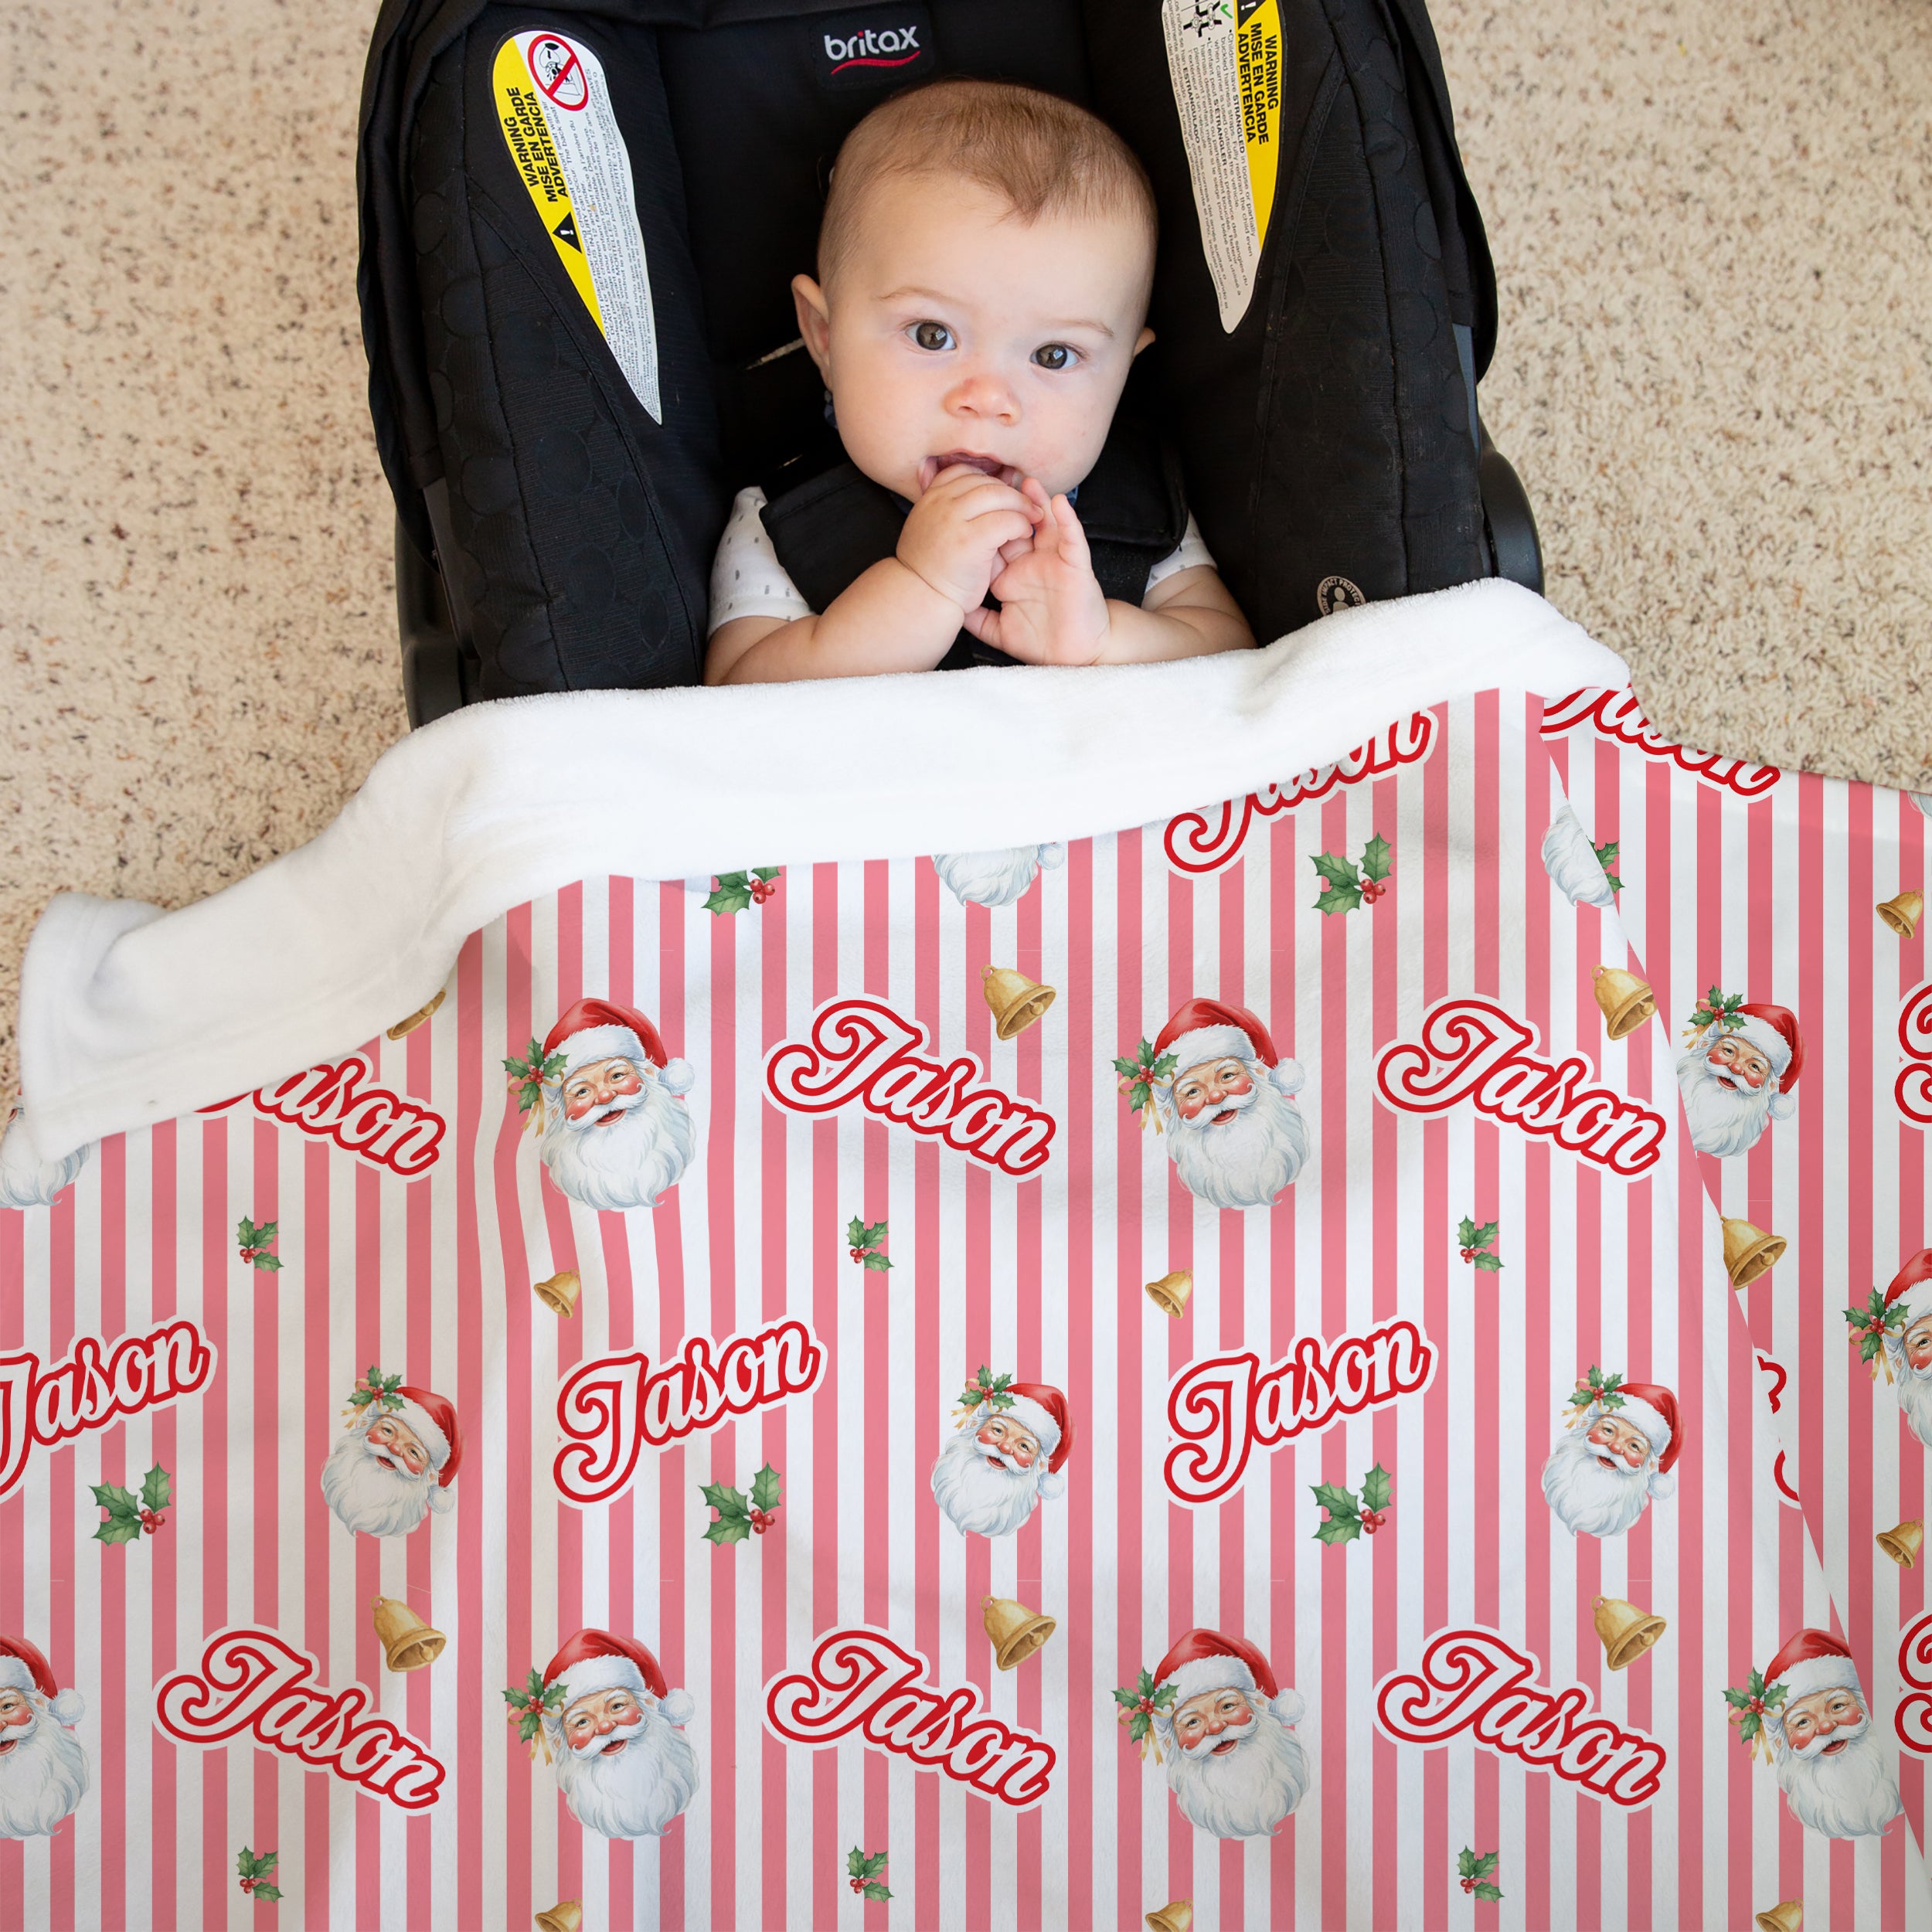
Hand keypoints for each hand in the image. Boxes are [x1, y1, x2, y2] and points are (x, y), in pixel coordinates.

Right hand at [896, 462, 1041, 612]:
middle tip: (1027, 506)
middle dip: (1010, 492)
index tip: (1002, 495)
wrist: (918, 598)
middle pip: (984, 482)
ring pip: (997, 495)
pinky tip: (1023, 534)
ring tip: (1030, 519)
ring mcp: (953, 520)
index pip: (964, 472)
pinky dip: (1020, 524)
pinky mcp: (970, 540)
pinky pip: (1005, 520)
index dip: (988, 479)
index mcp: (931, 498)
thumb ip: (943, 508)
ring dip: (1020, 505)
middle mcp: (940, 503)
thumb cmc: (929, 569)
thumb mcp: (927, 527)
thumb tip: (970, 492)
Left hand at [961, 480, 1109, 664]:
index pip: (994, 542)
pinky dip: (1067, 521)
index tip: (964, 505)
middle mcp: (1033, 562)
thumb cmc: (1041, 642)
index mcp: (1013, 574)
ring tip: (1026, 482)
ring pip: (1045, 525)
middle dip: (1007, 505)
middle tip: (993, 480)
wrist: (1073, 656)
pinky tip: (1059, 503)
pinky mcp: (1075, 566)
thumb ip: (976, 619)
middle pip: (1017, 525)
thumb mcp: (998, 631)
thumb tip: (951, 610)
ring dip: (1037, 502)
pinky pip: (1072, 539)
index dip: (982, 525)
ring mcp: (1054, 561)